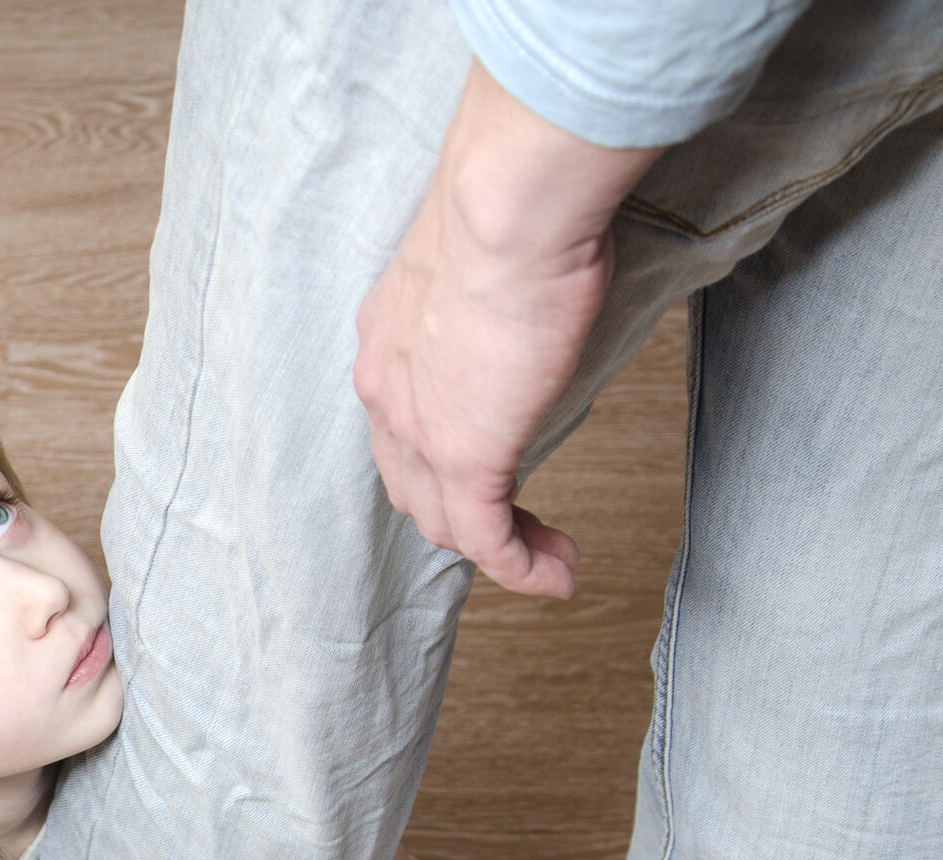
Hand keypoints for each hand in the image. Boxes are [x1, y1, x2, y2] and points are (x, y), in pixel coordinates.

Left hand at [352, 61, 658, 597]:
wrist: (508, 204)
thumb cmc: (513, 202)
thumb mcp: (488, 256)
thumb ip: (497, 290)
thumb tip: (540, 286)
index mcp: (386, 339)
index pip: (402, 422)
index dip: (439, 456)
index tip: (493, 463)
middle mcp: (386, 389)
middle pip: (412, 482)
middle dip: (462, 514)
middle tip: (519, 524)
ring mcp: (418, 429)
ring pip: (444, 519)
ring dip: (499, 547)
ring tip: (551, 556)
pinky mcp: (465, 456)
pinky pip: (487, 539)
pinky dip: (523, 566)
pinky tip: (557, 573)